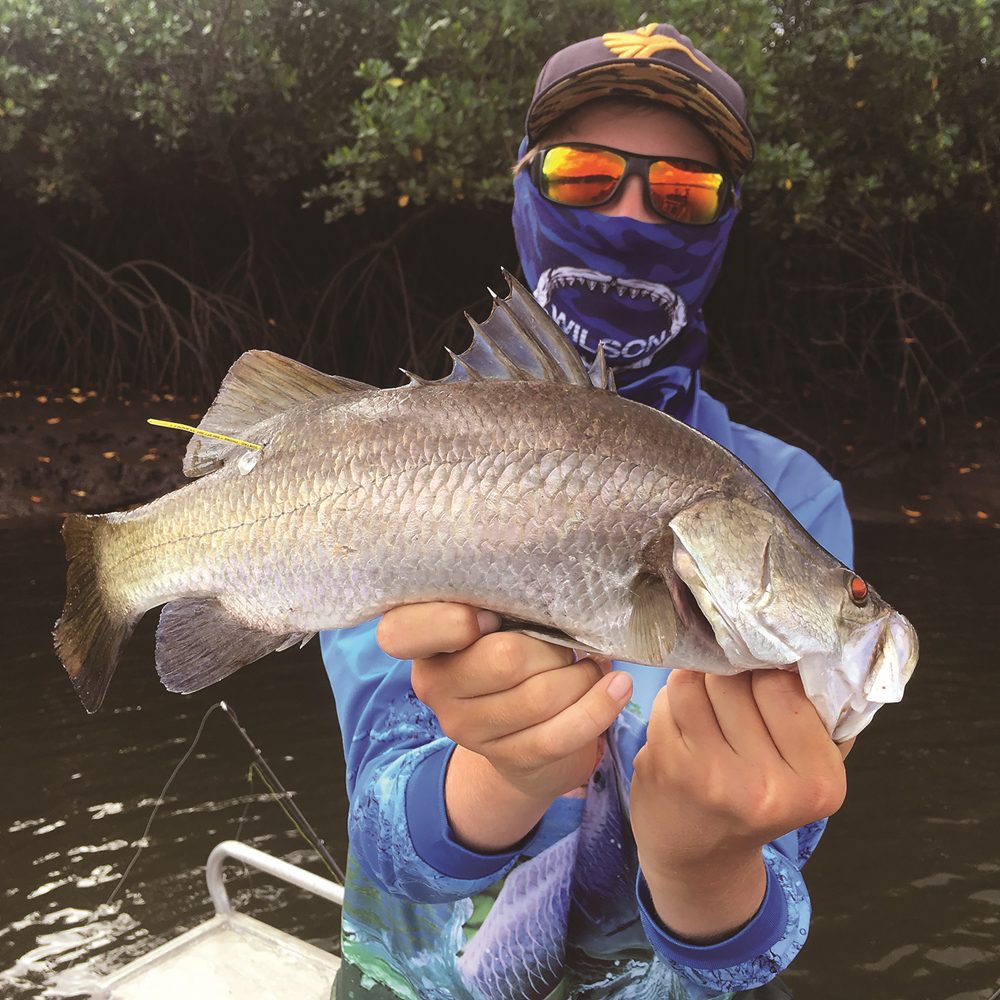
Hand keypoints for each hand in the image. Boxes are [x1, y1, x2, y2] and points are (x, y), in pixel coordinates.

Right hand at [377, 602, 633, 804]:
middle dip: (552, 645)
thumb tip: (552, 572)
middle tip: (568, 639)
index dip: (451, 620)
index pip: (399, 632)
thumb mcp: (492, 622)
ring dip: (582, 675)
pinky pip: (560, 734)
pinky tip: (617, 686)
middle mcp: (433, 687)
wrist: (520, 735)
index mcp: (419, 643)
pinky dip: (598, 706)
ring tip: (595, 663)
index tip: (492, 615)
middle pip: (503, 658)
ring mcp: (467, 728)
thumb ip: (496, 598)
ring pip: (539, 697)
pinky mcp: (507, 758)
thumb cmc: (509, 653)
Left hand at [629, 668, 852, 941]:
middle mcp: (765, 785)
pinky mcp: (666, 767)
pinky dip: (673, 700)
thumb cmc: (761, 799)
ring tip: (707, 704)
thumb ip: (816, 714)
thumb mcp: (809, 768)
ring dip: (697, 683)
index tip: (763, 678)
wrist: (704, 860)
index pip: (784, 685)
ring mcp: (710, 777)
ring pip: (695, 681)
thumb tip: (801, 648)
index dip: (768, 670)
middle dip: (730, 673)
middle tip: (731, 691)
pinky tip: (683, 724)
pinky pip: (667, 700)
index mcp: (817, 782)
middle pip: (736, 679)